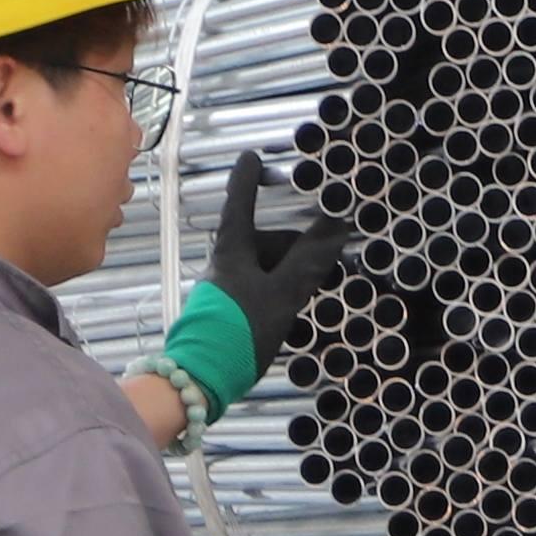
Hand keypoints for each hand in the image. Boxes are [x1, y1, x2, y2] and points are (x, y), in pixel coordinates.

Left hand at [202, 149, 353, 361]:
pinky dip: (279, 296)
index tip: (252, 156)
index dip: (248, 179)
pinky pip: (259, 292)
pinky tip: (292, 316)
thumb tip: (336, 225)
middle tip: (326, 267)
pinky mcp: (226, 313)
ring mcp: (224, 290)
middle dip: (294, 250)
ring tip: (311, 299)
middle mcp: (225, 265)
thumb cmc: (238, 331)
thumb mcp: (282, 295)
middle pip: (264, 242)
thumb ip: (308, 262)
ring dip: (289, 277)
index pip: (241, 204)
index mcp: (232, 251)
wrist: (198, 379)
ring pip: (264, 270)